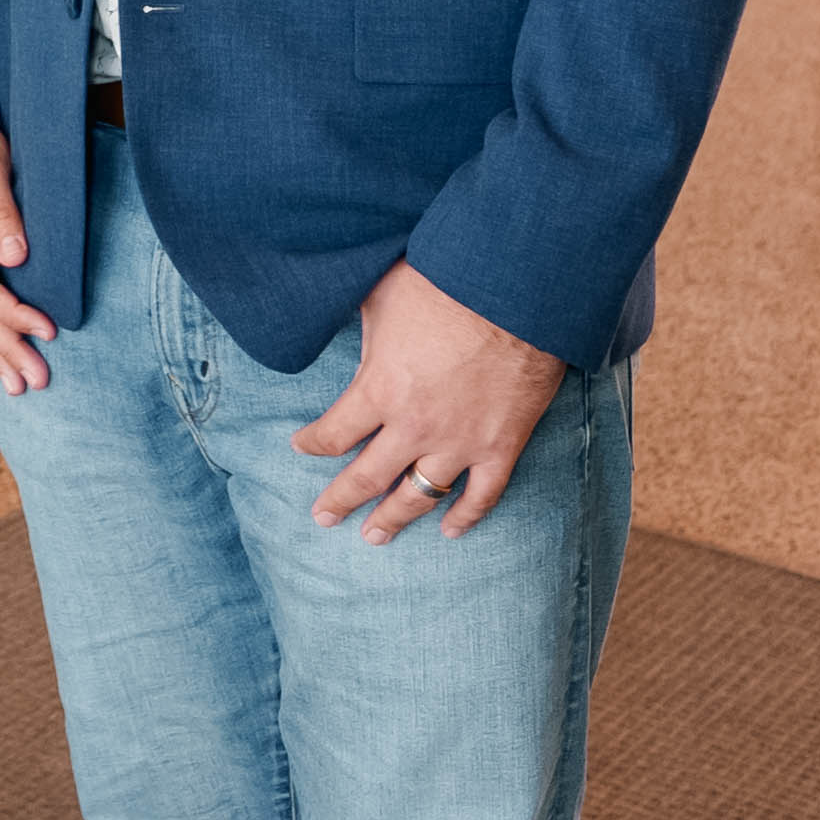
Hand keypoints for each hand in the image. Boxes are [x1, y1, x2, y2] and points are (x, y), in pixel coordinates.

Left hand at [293, 259, 568, 544]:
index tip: (301, 446)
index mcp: (380, 389)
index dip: (312, 443)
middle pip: (367, 477)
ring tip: (374, 536)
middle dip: (341, 500)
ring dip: (394, 519)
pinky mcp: (503, 445)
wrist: (519, 291)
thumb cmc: (446, 282)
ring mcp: (461, 442)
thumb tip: (330, 315)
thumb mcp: (382, 296)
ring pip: (419, 496)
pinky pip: (483, 495)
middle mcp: (415, 426)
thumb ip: (360, 325)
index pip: (333, 433)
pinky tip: (450, 531)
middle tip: (323, 517)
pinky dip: (466, 516)